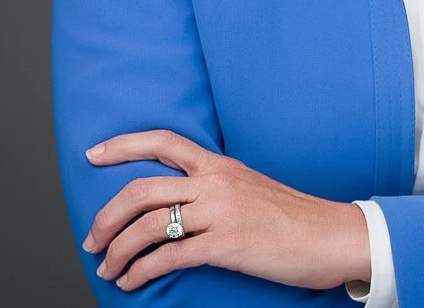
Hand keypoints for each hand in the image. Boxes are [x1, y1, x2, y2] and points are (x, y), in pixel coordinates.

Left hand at [80, 129, 369, 292]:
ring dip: (118, 250)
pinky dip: (141, 271)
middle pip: (142, 190)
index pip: (162, 141)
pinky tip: (131, 281)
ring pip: (148, 226)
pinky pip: (169, 257)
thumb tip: (180, 203)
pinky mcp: (226, 245)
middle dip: (106, 216)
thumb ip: (216, 188)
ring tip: (106, 267)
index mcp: (219, 164)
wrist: (332, 235)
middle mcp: (215, 182)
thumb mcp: (250, 188)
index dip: (122, 145)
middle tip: (91, 238)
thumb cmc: (294, 218)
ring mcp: (220, 213)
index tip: (93, 155)